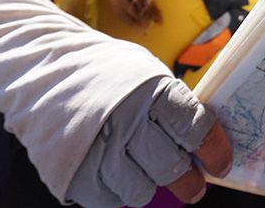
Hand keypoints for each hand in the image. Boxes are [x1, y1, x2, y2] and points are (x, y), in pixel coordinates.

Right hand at [65, 77, 231, 206]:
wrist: (44, 70)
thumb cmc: (105, 73)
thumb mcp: (147, 74)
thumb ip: (173, 105)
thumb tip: (203, 141)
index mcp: (154, 91)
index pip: (196, 129)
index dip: (214, 151)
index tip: (220, 164)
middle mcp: (128, 122)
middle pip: (172, 168)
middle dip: (188, 181)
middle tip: (192, 184)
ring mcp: (99, 150)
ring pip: (143, 190)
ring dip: (150, 184)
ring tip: (144, 169)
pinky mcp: (74, 173)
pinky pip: (111, 200)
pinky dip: (117, 191)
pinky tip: (114, 170)